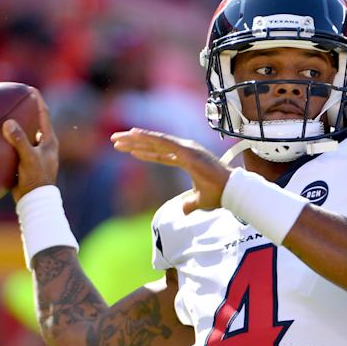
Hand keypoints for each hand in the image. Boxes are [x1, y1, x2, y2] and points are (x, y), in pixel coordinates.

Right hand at [1, 105, 58, 202]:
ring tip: (4, 116)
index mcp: (49, 141)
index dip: (38, 101)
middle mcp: (44, 145)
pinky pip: (17, 146)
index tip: (31, 89)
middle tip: (15, 99)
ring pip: (26, 135)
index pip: (44, 115)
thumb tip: (8, 123)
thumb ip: (19, 140)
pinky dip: (10, 140)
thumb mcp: (28, 157)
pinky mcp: (27, 162)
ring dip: (17, 126)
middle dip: (26, 111)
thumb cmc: (36, 179)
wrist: (35, 200)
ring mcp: (36, 154)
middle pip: (35, 122)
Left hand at [111, 128, 230, 213]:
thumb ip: (189, 204)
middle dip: (133, 142)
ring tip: (117, 138)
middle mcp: (185, 150)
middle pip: (154, 144)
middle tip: (115, 140)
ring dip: (135, 138)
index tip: (128, 150)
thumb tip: (182, 210)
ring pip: (155, 141)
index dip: (143, 152)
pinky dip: (149, 137)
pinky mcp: (187, 151)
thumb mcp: (199, 201)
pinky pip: (164, 142)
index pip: (160, 154)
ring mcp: (186, 149)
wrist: (232, 192)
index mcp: (187, 159)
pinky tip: (135, 134)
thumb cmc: (219, 194)